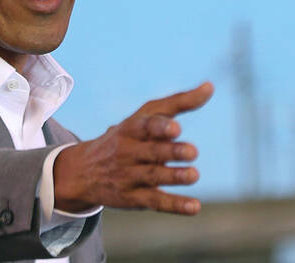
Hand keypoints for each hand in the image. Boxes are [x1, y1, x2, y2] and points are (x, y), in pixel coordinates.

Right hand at [53, 82, 213, 214]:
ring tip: (194, 175)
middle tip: (192, 151)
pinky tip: (194, 206)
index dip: (159, 127)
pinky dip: (174, 205)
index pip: (144, 125)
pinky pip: (155, 201)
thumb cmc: (126, 138)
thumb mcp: (144, 117)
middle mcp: (128, 151)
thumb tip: (210, 87)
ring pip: (152, 176)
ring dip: (174, 176)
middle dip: (170, 151)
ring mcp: (129, 175)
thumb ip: (178, 102)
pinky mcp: (134, 198)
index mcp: (131, 128)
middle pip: (150, 151)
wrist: (84, 171)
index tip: (176, 128)